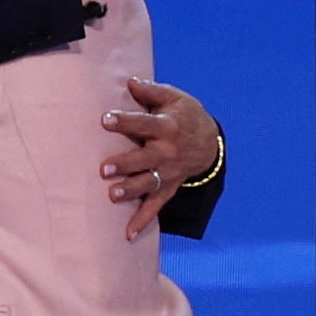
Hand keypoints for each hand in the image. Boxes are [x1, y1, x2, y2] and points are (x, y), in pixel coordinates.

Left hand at [103, 78, 219, 237]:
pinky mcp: (168, 187)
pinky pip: (156, 206)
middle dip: (125, 163)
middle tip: (104, 168)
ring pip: (148, 183)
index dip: (125, 121)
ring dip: (131, 190)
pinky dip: (142, 221)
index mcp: (167, 127)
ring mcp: (169, 173)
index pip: (144, 123)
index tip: (105, 119)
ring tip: (113, 195)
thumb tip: (129, 81)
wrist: (211, 142)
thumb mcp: (174, 97)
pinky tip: (127, 234)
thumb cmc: (186, 115)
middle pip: (144, 158)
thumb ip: (151, 91)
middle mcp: (168, 152)